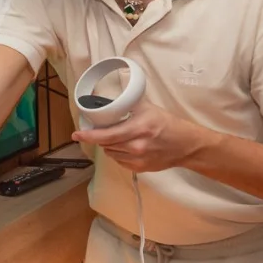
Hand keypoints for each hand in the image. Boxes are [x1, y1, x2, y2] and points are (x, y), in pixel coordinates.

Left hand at [72, 100, 202, 173]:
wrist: (186, 145)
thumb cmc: (167, 124)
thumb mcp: (148, 108)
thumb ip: (128, 103)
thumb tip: (110, 93)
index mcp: (138, 129)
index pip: (107, 135)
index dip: (89, 136)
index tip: (76, 134)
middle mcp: (136, 147)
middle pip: (106, 145)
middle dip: (101, 137)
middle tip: (102, 130)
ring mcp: (138, 160)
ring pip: (111, 153)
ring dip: (109, 145)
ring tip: (119, 137)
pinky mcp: (140, 169)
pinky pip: (120, 162)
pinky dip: (118, 154)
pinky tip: (126, 146)